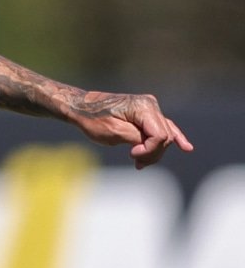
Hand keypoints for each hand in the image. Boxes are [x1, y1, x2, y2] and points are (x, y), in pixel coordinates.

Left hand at [67, 91, 193, 168]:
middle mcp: (150, 104)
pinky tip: (186, 147)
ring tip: (139, 162)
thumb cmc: (93, 119)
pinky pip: (162, 128)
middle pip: (165, 137)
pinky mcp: (146, 114)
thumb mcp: (115, 133)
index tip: (132, 155)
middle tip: (135, 162)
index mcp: (143, 106)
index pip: (160, 136)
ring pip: (164, 136)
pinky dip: (171, 139)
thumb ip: (139, 139)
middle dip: (152, 153)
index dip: (150, 150)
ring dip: (154, 151)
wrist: (80, 108)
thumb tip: (156, 145)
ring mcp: (149, 108)